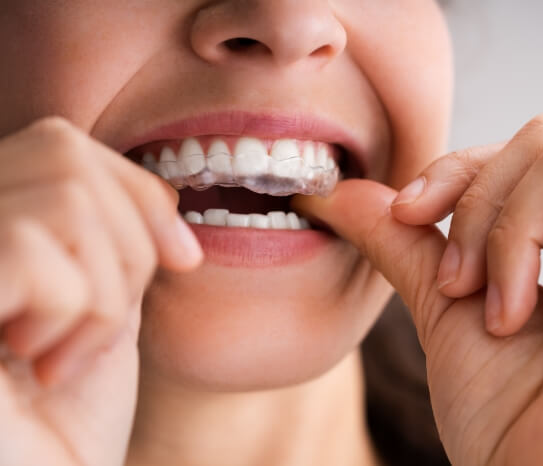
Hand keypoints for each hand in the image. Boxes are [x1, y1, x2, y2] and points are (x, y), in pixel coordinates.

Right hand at [0, 117, 201, 465]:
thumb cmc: (65, 420)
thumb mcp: (102, 308)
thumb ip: (111, 240)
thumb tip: (166, 196)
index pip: (60, 143)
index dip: (137, 189)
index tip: (184, 256)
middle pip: (64, 151)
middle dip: (128, 240)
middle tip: (109, 320)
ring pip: (67, 197)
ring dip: (104, 289)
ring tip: (68, 355)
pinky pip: (36, 247)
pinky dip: (74, 313)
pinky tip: (39, 369)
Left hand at [293, 114, 542, 465]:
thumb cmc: (508, 424)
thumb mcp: (446, 313)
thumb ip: (403, 244)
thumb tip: (341, 194)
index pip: (518, 157)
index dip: (456, 170)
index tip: (405, 212)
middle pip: (540, 142)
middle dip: (473, 202)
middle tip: (454, 285)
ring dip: (496, 224)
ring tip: (484, 304)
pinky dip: (521, 235)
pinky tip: (512, 310)